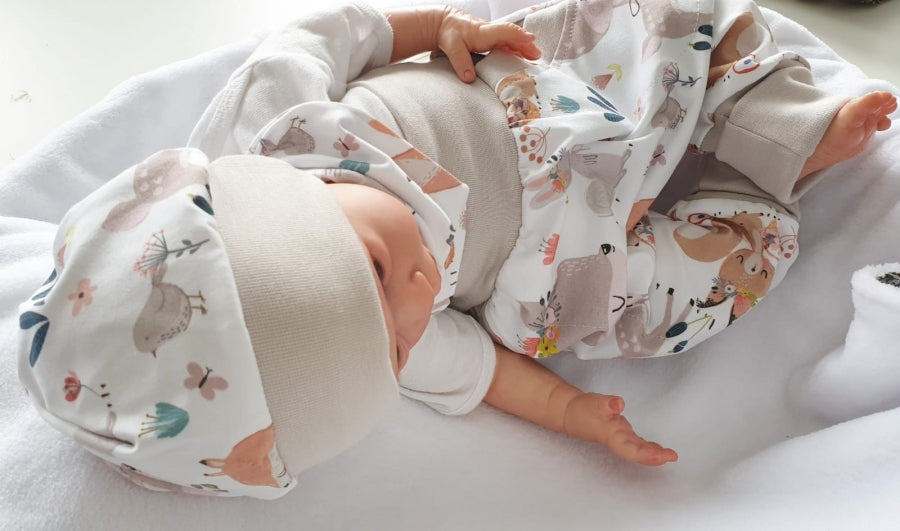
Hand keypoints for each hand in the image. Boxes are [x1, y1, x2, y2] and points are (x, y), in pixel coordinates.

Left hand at [387, 6, 540, 82]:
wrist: (443, 23)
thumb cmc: (449, 33)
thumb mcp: (452, 47)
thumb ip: (461, 63)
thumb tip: (469, 79)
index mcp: (484, 32)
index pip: (504, 31)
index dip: (518, 35)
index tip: (531, 39)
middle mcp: (490, 32)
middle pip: (512, 37)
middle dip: (526, 45)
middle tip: (538, 56)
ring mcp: (491, 36)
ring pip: (511, 41)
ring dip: (523, 48)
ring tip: (535, 58)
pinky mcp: (489, 40)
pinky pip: (506, 44)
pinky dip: (515, 50)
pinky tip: (521, 57)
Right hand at [563, 393, 677, 465]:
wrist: (571, 413)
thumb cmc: (581, 410)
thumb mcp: (592, 403)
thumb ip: (605, 403)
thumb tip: (618, 403)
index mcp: (611, 436)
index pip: (631, 450)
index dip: (647, 455)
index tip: (663, 455)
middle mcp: (618, 440)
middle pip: (638, 453)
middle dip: (655, 457)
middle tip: (672, 456)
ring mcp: (620, 438)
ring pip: (639, 450)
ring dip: (654, 454)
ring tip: (669, 455)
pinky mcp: (621, 434)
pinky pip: (638, 445)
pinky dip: (649, 448)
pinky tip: (657, 449)